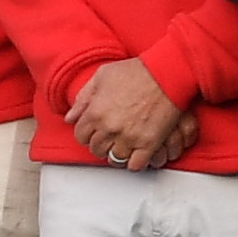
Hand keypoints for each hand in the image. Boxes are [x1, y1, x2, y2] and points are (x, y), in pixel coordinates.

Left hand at [70, 60, 195, 170]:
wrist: (166, 74)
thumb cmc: (137, 71)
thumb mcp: (102, 76)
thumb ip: (83, 97)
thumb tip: (70, 116)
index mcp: (95, 112)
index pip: (81, 136)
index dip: (87, 134)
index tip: (94, 132)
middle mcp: (109, 128)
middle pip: (96, 149)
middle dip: (101, 144)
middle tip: (109, 138)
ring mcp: (129, 138)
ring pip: (114, 159)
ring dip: (117, 153)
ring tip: (123, 146)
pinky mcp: (148, 144)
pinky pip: (135, 165)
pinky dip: (134, 162)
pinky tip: (136, 153)